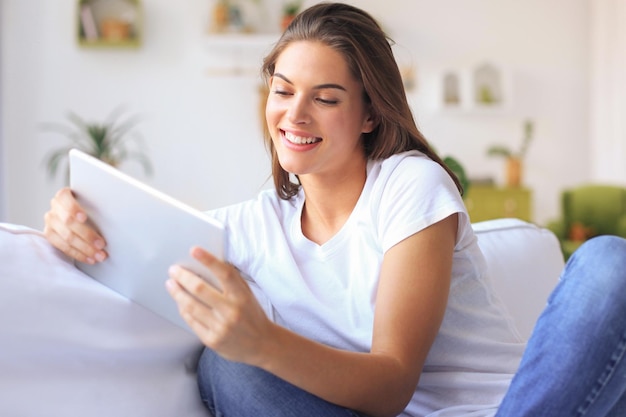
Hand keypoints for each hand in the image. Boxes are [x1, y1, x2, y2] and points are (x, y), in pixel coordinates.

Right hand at [43, 187, 107, 263]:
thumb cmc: (90, 207)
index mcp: (64, 195)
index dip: (73, 208)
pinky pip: (63, 247)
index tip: (84, 218)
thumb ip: (98, 205)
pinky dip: (78, 254)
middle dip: (87, 235)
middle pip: (68, 222)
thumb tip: (119, 212)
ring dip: (85, 248)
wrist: (77, 214)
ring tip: (99, 255)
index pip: (64, 198)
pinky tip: (89, 259)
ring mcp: (50, 221)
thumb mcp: (92, 202)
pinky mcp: (50, 235)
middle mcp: (54, 207)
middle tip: (102, 244)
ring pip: (66, 237)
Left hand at [167, 247, 273, 363]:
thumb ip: (232, 281)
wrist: (262, 344)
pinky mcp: (212, 340)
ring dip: (177, 293)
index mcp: (242, 296)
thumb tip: (209, 264)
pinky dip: (183, 309)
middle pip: (200, 289)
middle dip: (183, 277)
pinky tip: (180, 302)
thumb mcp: (248, 295)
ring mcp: (221, 327)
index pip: (224, 274)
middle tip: (174, 270)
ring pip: (191, 306)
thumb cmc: (252, 315)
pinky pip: (192, 321)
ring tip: (171, 284)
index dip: (209, 260)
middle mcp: (231, 311)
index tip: (194, 250)